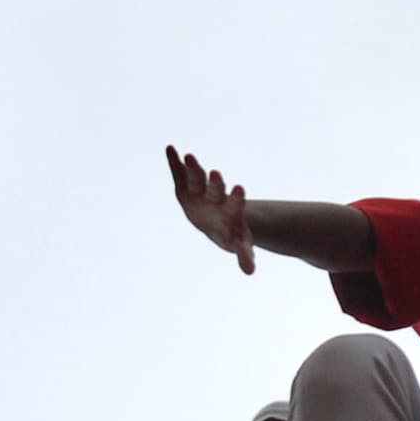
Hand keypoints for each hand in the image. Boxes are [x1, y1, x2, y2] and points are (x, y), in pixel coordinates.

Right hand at [166, 144, 255, 271]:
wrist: (217, 221)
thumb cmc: (231, 233)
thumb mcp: (238, 244)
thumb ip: (244, 255)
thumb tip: (250, 271)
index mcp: (230, 211)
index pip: (236, 204)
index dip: (237, 198)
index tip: (241, 189)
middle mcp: (216, 197)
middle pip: (217, 189)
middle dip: (216, 182)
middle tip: (217, 173)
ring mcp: (200, 191)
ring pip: (198, 179)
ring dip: (194, 168)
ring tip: (189, 156)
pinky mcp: (185, 187)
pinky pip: (180, 173)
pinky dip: (174, 162)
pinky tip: (169, 148)